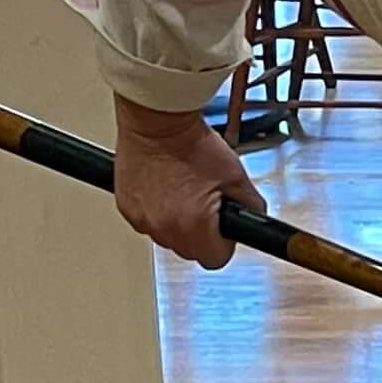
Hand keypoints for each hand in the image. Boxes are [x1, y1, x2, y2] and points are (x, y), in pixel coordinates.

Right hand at [111, 98, 258, 270]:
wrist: (157, 122)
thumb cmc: (192, 144)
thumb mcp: (236, 176)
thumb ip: (252, 206)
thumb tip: (254, 221)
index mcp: (193, 226)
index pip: (215, 260)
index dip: (224, 243)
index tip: (224, 228)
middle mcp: (164, 228)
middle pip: (191, 252)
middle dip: (202, 235)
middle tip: (206, 205)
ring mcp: (142, 220)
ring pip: (168, 239)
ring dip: (178, 225)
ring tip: (186, 193)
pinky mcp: (126, 208)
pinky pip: (148, 223)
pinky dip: (158, 213)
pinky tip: (166, 190)